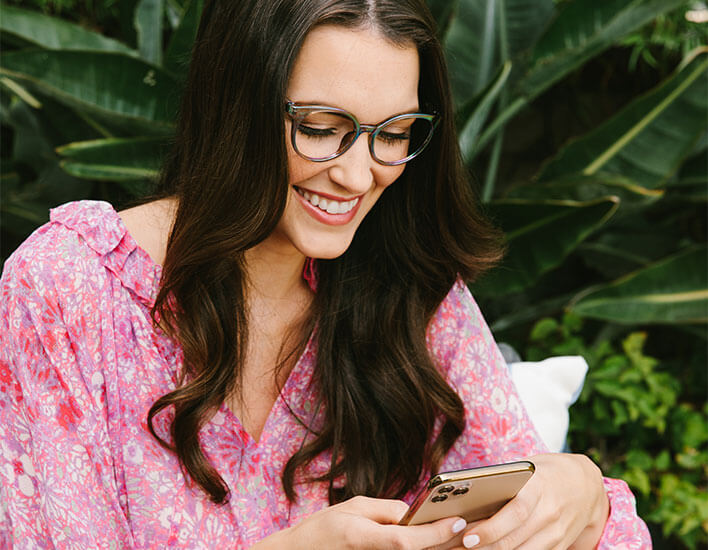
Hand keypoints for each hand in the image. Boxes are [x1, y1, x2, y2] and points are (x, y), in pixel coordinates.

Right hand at [253, 495, 467, 549]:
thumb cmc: (325, 528)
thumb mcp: (354, 507)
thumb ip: (388, 511)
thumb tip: (416, 516)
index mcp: (363, 538)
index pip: (405, 540)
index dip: (433, 533)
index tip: (458, 521)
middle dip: (447, 543)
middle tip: (475, 528)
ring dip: (439, 548)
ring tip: (463, 537)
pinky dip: (425, 549)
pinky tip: (442, 542)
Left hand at [456, 453, 608, 549]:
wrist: (586, 484)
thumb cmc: (546, 472)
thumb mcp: (527, 469)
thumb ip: (504, 483)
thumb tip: (468, 499)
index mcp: (539, 486)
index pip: (515, 512)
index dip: (492, 528)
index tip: (467, 536)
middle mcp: (550, 511)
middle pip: (515, 538)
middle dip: (486, 547)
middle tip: (460, 548)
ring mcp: (557, 532)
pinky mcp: (560, 545)